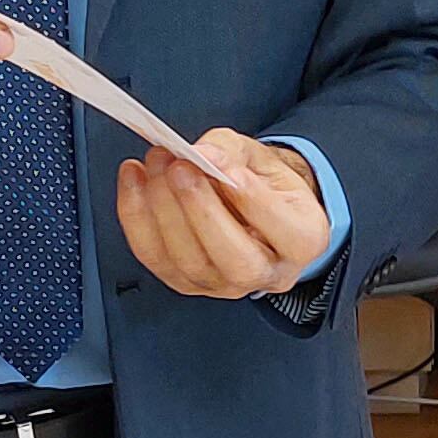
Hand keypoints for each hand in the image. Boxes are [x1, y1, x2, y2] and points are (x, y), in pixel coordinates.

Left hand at [116, 133, 330, 300]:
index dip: (253, 200)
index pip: (285, 231)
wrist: (248, 205)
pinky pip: (154, 257)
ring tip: (156, 164)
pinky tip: (133, 179)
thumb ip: (231, 152)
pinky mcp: (186, 283)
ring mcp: (224, 285)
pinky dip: (135, 216)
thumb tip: (203, 154)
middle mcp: (267, 273)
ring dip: (164, 209)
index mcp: (303, 240)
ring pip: (190, 262)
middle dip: (201, 210)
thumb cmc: (261, 183)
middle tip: (180, 167)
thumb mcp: (260, 156)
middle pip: (235, 259)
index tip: (227, 168)